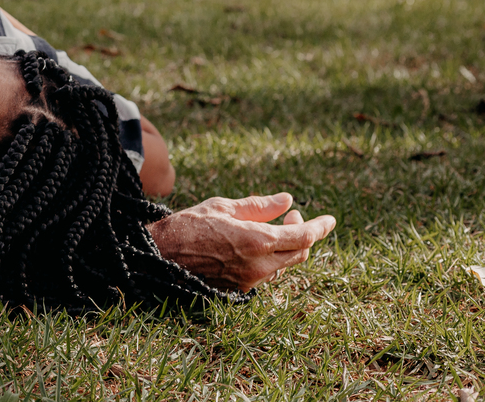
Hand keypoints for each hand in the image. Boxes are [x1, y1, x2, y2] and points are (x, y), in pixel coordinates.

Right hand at [146, 193, 335, 291]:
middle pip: (298, 253)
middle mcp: (258, 265)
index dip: (320, 228)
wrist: (159, 256)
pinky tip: (255, 244)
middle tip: (293, 217)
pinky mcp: (239, 289)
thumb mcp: (222, 207)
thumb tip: (287, 201)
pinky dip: (270, 257)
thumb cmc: (187, 226)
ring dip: (286, 246)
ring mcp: (249, 281)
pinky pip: (265, 273)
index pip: (303, 237)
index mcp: (256, 241)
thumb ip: (258, 206)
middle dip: (303, 234)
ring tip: (273, 228)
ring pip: (282, 265)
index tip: (330, 220)